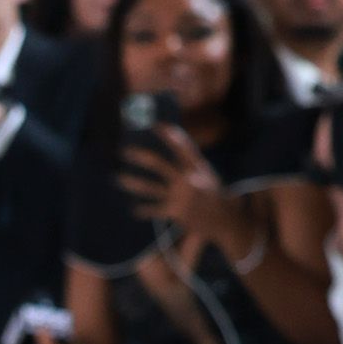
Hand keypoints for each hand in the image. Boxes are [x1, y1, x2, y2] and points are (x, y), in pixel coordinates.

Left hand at [119, 124, 238, 247]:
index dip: (169, 135)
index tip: (156, 124)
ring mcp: (178, 196)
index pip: (181, 146)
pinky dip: (143, 210)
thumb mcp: (206, 174)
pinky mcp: (174, 212)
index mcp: (197, 167)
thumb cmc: (214, 194)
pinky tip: (134, 209)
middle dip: (140, 156)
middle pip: (158, 164)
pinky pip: (153, 209)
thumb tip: (175, 147)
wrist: (225, 218)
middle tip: (123, 151)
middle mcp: (187, 179)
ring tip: (117, 177)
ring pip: (149, 187)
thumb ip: (190, 163)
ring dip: (132, 182)